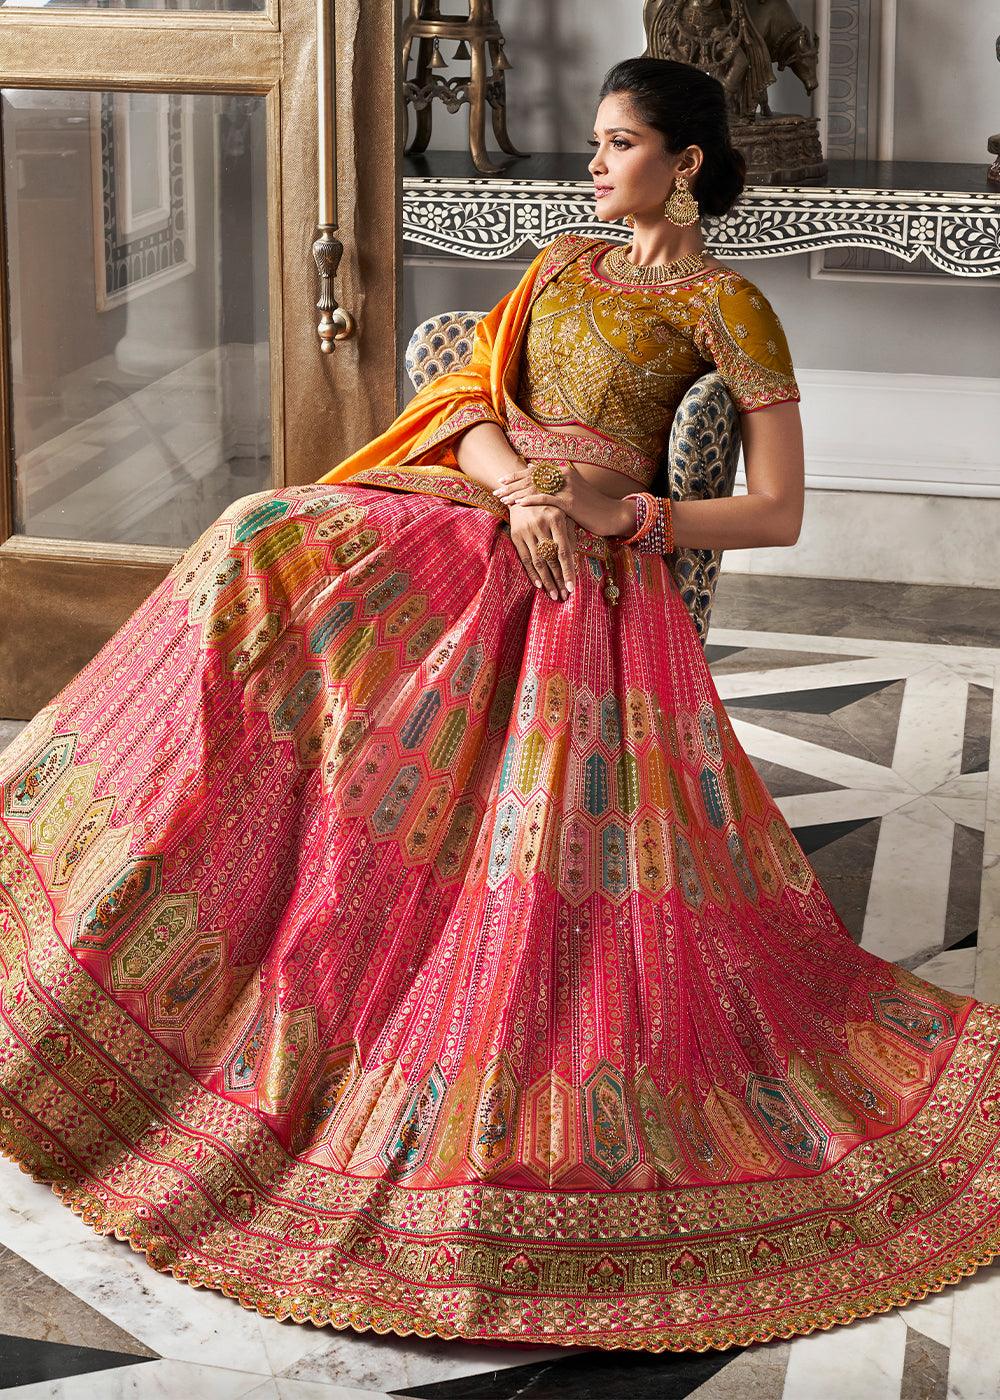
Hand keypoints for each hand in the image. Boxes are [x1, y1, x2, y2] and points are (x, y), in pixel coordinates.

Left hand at [492, 458, 622, 537]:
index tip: (501, 481)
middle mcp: (564, 474)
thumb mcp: (572, 490)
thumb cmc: (590, 505)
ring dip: (516, 493)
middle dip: (512, 484)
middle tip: (495, 490)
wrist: (611, 514)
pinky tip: (518, 503)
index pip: (535, 471)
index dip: (516, 475)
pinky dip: (530, 500)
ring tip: (502, 498)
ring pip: (536, 488)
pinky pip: (545, 499)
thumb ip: (554, 481)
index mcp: (563, 470)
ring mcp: (567, 487)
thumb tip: (532, 469)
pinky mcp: (569, 501)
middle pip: (532, 478)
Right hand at [507, 503, 577, 600]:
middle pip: (551, 559)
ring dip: (547, 581)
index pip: (564, 551)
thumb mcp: (563, 515)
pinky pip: (525, 558)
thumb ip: (570, 536)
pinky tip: (539, 585)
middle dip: (559, 580)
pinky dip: (532, 573)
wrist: (522, 491)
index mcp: (556, 518)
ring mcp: (527, 530)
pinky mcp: (516, 534)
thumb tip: (574, 561)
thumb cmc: (549, 505)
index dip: (569, 571)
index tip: (572, 588)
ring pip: (538, 561)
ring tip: (553, 595)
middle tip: (564, 596)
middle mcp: (541, 524)